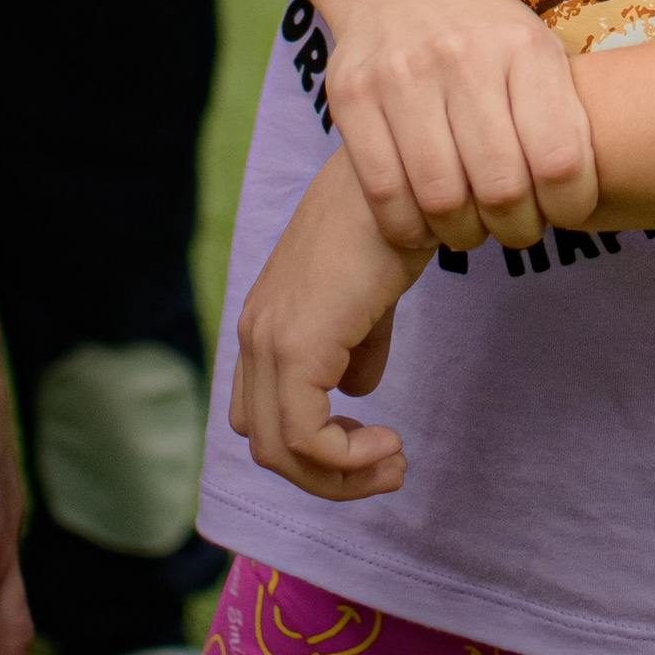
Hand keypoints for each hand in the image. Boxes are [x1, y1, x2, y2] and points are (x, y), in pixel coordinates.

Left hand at [230, 148, 432, 500]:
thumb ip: (357, 346)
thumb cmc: (392, 227)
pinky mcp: (296, 346)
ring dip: (341, 476)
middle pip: (268, 446)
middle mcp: (255, 337)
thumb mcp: (368, 300)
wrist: (400, 178)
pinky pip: (306, 438)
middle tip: (389, 469)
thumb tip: (358, 390)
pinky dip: (347, 459)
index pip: (264, 418)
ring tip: (393, 460)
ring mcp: (269, 341)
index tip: (374, 445)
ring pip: (281, 451)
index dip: (315, 449)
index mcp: (266, 325)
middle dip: (330, 477)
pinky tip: (388, 440)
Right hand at [325, 0, 599, 256]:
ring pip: (440, 198)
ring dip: (462, 235)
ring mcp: (401, 74)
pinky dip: (408, 226)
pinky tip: (423, 224)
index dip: (569, 207)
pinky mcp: (350, 95)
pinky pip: (383, 191)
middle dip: (515, 230)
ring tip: (470, 229)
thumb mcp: (536, 46)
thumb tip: (589, 194)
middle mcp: (463, 57)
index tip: (564, 214)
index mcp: (524, 47)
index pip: (561, 159)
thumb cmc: (482, 29)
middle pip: (500, 187)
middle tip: (515, 229)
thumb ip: (561, 112)